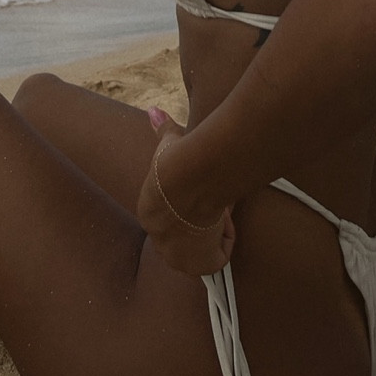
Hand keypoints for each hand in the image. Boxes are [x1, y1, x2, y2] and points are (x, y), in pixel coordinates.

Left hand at [136, 108, 234, 276]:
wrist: (188, 177)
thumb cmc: (177, 159)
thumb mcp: (168, 144)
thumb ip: (163, 129)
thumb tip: (152, 110)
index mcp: (149, 215)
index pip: (174, 217)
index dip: (191, 203)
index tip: (201, 188)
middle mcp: (160, 242)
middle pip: (188, 236)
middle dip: (202, 223)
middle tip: (211, 201)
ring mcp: (179, 258)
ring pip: (204, 248)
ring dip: (213, 231)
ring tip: (217, 208)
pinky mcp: (200, 266)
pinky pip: (219, 257)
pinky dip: (226, 240)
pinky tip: (223, 219)